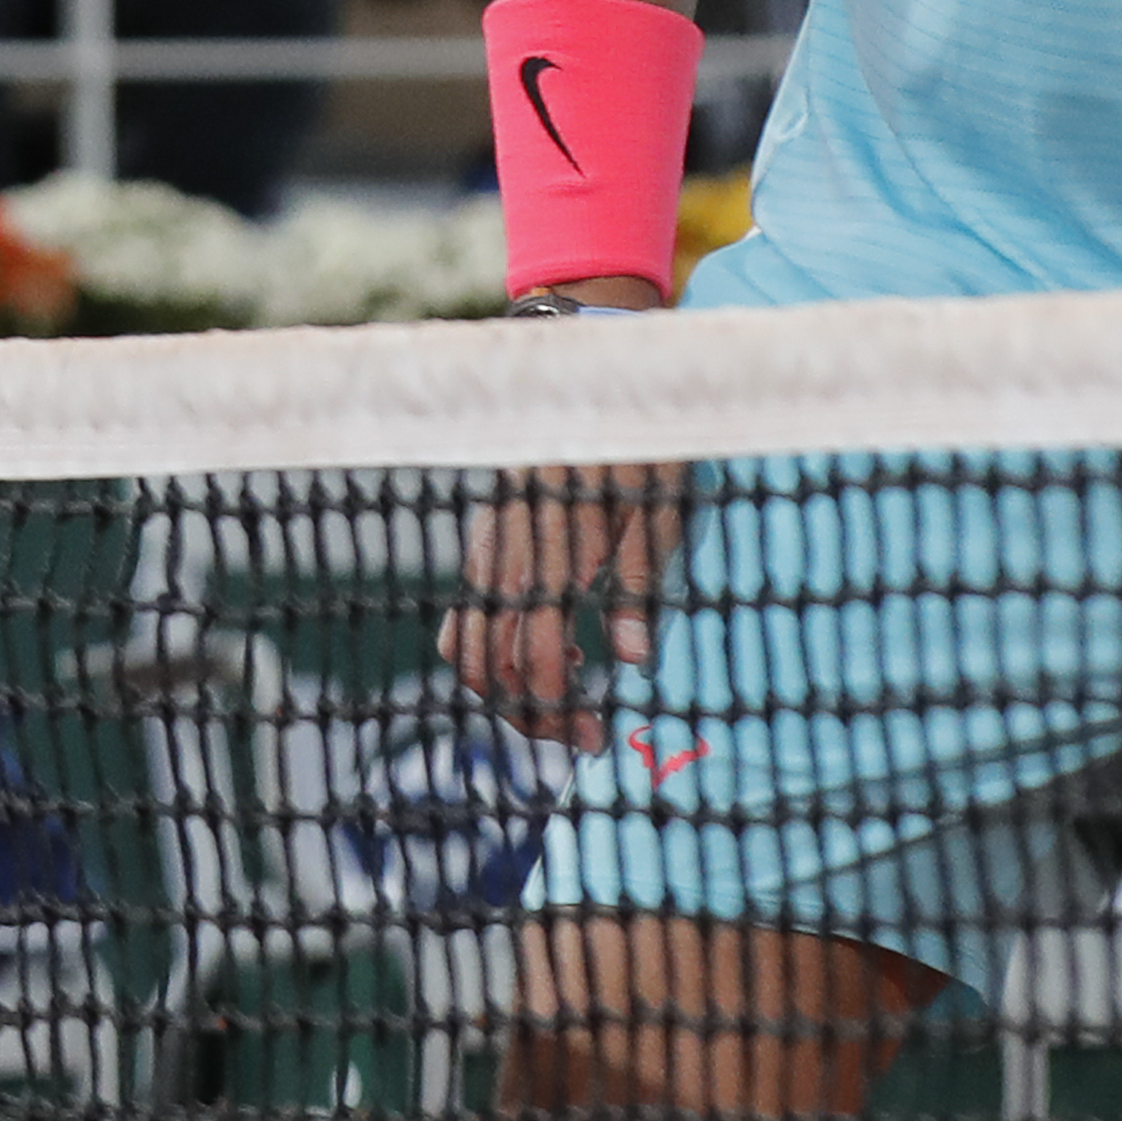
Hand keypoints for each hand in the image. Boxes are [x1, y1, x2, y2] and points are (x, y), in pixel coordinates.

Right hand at [443, 461, 692, 747]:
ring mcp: (487, 551)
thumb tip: (634, 659)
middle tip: (584, 733)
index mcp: (552, 561)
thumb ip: (639, 585)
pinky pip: (463, 614)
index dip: (562, 714)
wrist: (590, 384)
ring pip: (465, 648)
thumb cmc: (637, 447)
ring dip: (505, 691)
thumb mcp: (658, 512)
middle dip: (533, 717)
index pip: (535, 665)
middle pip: (490, 670)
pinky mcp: (485, 539)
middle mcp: (506, 563)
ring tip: (558, 699)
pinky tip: (541, 642)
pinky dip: (486, 651)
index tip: (599, 737)